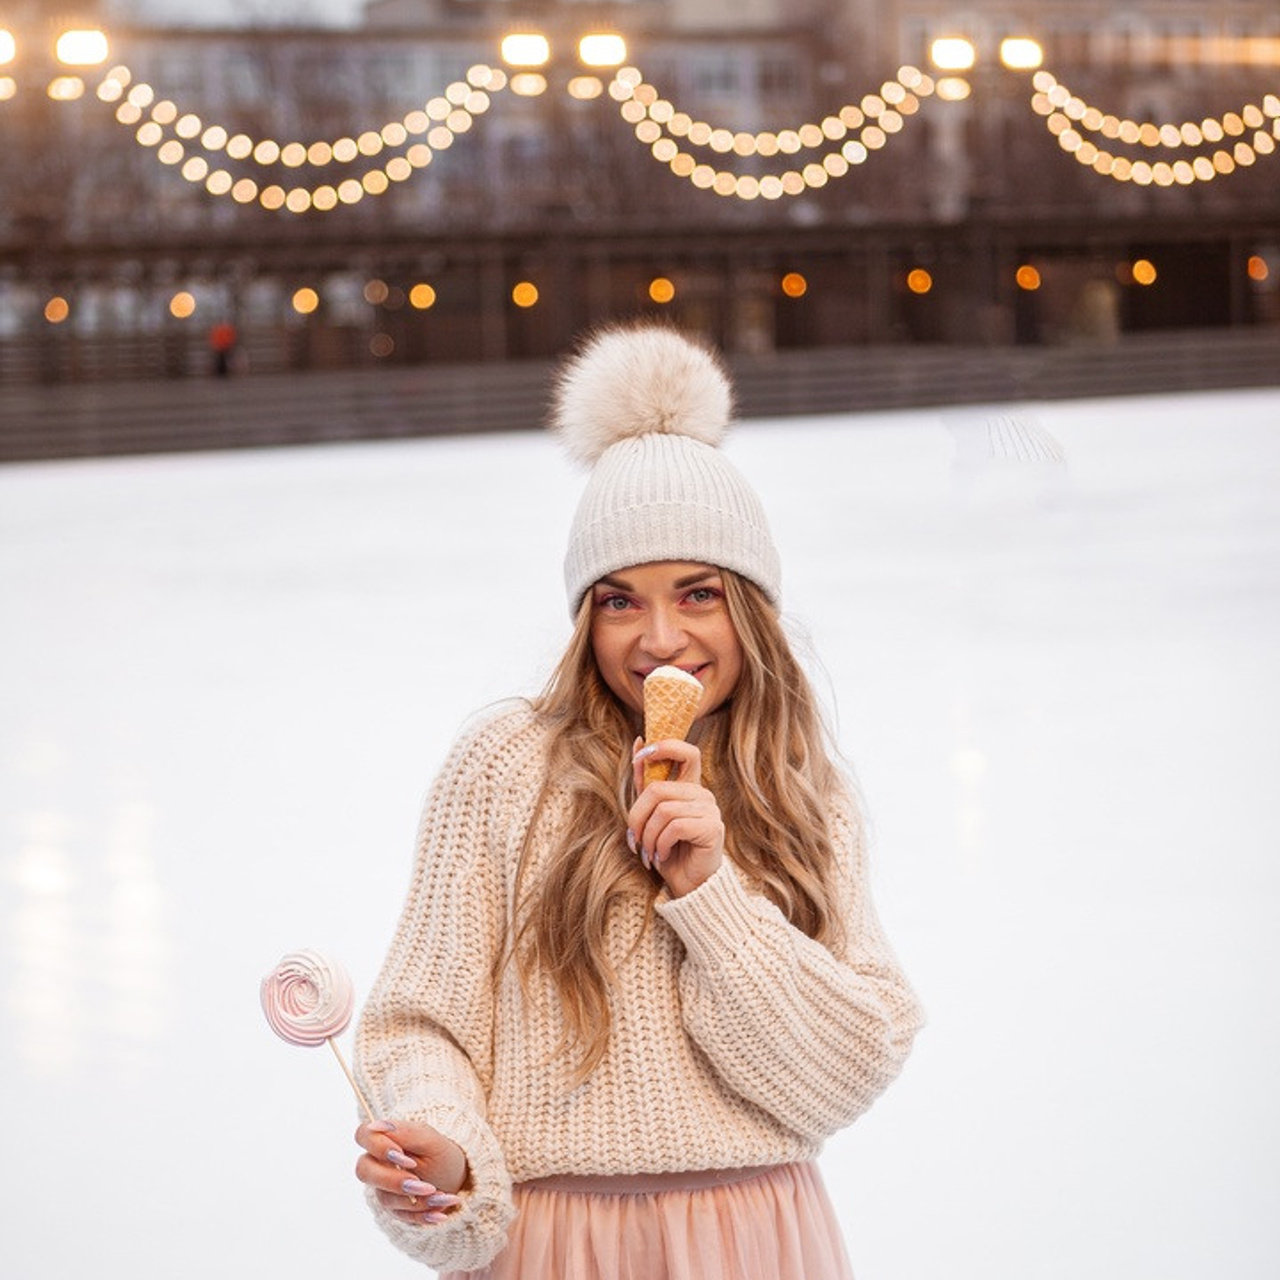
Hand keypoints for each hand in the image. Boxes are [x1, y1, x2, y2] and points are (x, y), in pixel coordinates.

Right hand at [354, 1119, 467, 1225]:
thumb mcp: (431, 1140)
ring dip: (415, 1200)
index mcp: (386, 1140)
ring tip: (440, 1195)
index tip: (403, 1155)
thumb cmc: (442, 1154)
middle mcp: (379, 1164)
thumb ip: (405, 1133)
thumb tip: (375, 1125)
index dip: (378, 1147)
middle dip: (394, 1180)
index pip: (363, 1135)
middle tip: (423, 1183)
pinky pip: (402, 1216)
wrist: (456, 1179)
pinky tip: (440, 1213)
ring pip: (385, 1198)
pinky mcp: (394, 1208)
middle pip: (364, 1171)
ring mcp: (383, 1188)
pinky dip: (423, 1215)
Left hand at [628, 736, 724, 897]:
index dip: (663, 747)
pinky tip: (663, 855)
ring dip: (648, 837)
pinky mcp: (712, 828)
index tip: (641, 756)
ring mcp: (710, 810)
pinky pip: (675, 827)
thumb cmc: (669, 849)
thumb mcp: (650, 814)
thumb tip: (639, 741)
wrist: (689, 884)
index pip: (686, 751)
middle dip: (637, 816)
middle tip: (634, 839)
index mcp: (689, 786)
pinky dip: (661, 844)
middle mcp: (702, 794)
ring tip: (649, 853)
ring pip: (663, 810)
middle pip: (658, 789)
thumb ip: (646, 782)